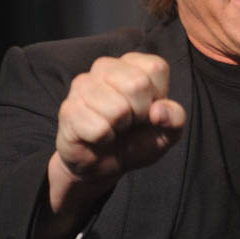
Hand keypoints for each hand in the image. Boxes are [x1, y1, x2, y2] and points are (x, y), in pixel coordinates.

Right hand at [36, 53, 184, 238]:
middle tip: (128, 129)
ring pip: (115, 104)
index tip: (149, 115)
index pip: (154, 68)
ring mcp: (80, 89)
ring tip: (112, 135)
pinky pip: (94, 124)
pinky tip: (97, 141)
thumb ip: (173, 122)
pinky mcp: (65, 114)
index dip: (157, 98)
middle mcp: (103, 70)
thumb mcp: (164, 137)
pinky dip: (100, 140)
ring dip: (118, 130)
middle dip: (139, 115)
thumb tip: (163, 111)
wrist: (94, 172)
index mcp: (133, 66)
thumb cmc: (133, 146)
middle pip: (135, 85)